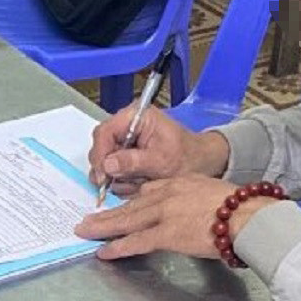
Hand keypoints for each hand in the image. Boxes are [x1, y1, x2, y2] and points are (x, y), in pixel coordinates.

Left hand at [75, 175, 280, 260]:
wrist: (248, 215)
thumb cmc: (241, 207)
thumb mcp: (214, 191)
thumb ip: (197, 199)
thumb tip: (195, 212)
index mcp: (180, 182)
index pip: (148, 190)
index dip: (130, 201)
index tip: (118, 205)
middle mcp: (168, 194)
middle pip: (131, 205)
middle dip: (107, 213)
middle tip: (88, 219)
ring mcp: (165, 213)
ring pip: (127, 220)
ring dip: (103, 227)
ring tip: (84, 231)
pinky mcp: (167, 234)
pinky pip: (136, 241)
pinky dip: (117, 247)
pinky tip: (104, 251)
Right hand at [87, 107, 229, 197]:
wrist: (201, 164)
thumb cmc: (188, 156)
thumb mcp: (161, 160)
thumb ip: (133, 161)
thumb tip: (108, 164)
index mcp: (136, 116)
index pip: (105, 132)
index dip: (100, 154)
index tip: (102, 175)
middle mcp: (128, 125)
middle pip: (101, 146)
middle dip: (108, 168)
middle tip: (116, 184)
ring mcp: (126, 141)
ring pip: (106, 161)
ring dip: (119, 177)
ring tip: (140, 181)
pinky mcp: (126, 154)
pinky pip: (114, 170)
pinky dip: (124, 181)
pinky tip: (139, 182)